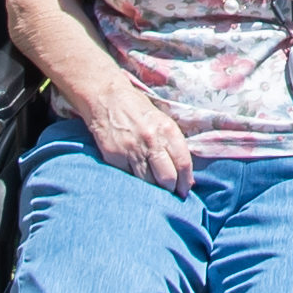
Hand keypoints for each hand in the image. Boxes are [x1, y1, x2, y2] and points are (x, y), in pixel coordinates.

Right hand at [81, 71, 196, 193]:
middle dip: (170, 190)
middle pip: (167, 178)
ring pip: (148, 182)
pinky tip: (136, 182)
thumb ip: (172, 145)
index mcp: (167, 130)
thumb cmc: (138, 111)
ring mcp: (132, 149)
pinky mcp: (114, 157)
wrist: (107, 98)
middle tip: (170, 194)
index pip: (183, 164)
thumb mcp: (162, 121)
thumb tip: (184, 175)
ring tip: (153, 191)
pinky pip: (128, 178)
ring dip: (153, 190)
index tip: (184, 191)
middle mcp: (152, 140)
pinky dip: (134, 182)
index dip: (186, 182)